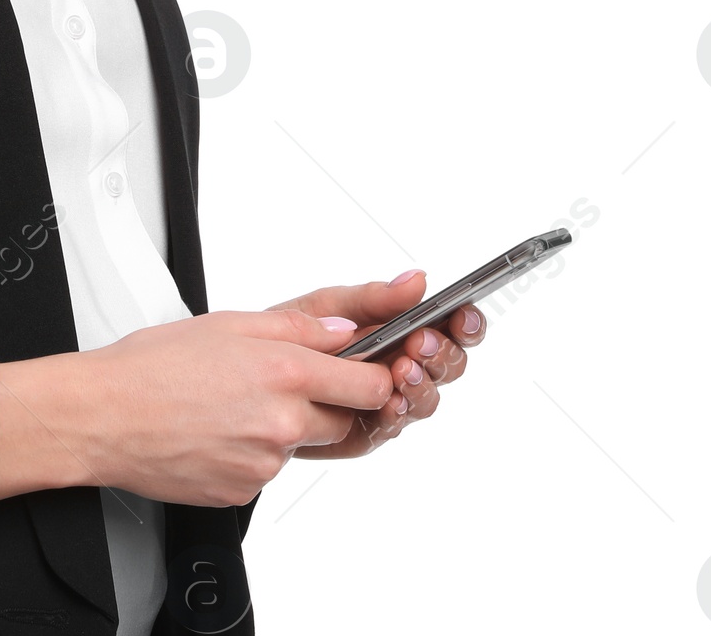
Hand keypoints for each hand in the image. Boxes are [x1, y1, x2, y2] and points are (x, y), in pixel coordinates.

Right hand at [0, 307, 395, 508]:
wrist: (103, 415)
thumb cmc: (152, 365)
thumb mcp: (229, 322)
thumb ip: (298, 325)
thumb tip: (343, 331)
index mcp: (284, 371)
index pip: (370, 384)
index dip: (374, 376)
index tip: (366, 369)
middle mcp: (282, 422)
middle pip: (344, 421)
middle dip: (328, 402)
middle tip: (285, 381)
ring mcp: (265, 463)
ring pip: (302, 444)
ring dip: (287, 425)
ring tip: (236, 401)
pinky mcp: (244, 491)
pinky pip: (268, 469)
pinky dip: (254, 450)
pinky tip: (219, 427)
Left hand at [263, 274, 487, 459]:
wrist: (246, 373)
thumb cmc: (290, 334)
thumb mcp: (327, 306)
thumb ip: (373, 298)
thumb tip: (418, 279)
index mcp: (398, 332)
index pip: (447, 328)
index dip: (465, 323)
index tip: (463, 315)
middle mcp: (400, 367)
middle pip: (446, 366)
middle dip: (441, 354)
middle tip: (422, 342)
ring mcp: (386, 401)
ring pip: (425, 400)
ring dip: (421, 385)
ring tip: (403, 368)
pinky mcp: (364, 431)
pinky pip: (390, 426)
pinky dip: (395, 413)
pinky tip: (391, 401)